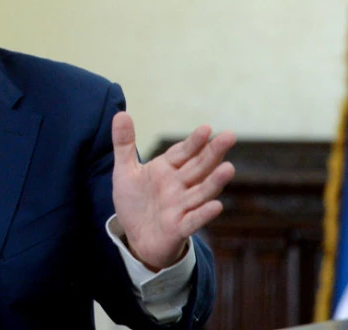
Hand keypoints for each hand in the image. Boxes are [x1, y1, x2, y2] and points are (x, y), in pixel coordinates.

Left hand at [111, 111, 235, 270]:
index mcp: (167, 169)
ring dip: (214, 181)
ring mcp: (181, 206)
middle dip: (213, 153)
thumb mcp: (124, 171)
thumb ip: (124, 144)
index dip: (194, 142)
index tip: (206, 128)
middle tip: (229, 136)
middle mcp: (178, 185)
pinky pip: (193, 220)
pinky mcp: (178, 227)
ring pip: (201, 192)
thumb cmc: (134, 201)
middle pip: (199, 167)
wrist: (134, 235)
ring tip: (228, 168)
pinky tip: (216, 206)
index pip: (183, 152)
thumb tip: (120, 113)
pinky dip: (203, 214)